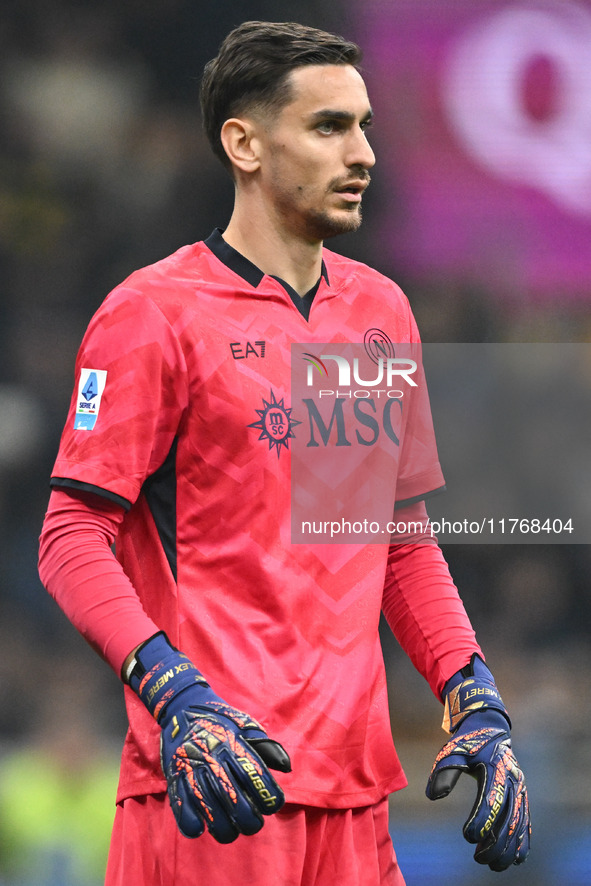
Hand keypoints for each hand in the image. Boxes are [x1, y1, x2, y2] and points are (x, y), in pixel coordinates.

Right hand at [127, 632, 290, 842]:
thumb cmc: (218, 719)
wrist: (181, 706)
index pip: (256, 776)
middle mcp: (212, 757)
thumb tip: (285, 766)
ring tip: (232, 832)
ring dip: (223, 829)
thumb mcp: (244, 724)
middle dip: (249, 820)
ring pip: (209, 810)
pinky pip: (181, 809)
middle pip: (234, 799)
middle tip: (253, 824)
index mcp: (233, 744)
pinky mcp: (174, 777)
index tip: (272, 805)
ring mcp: (191, 768)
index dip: (268, 796)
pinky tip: (202, 829)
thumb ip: (265, 746)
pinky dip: (192, 825)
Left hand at [426, 656, 529, 870]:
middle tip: (479, 858)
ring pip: (519, 822)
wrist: (489, 727)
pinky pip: (525, 819)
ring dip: (510, 846)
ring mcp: (519, 787)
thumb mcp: (452, 751)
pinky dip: (523, 839)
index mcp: (495, 769)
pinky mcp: (520, 792)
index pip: (491, 800)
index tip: (468, 836)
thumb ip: (442, 772)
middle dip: (495, 842)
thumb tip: (434, 796)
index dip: (481, 820)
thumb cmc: (467, 741)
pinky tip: (518, 857)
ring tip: (496, 865)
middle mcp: (511, 780)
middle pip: (508, 817)